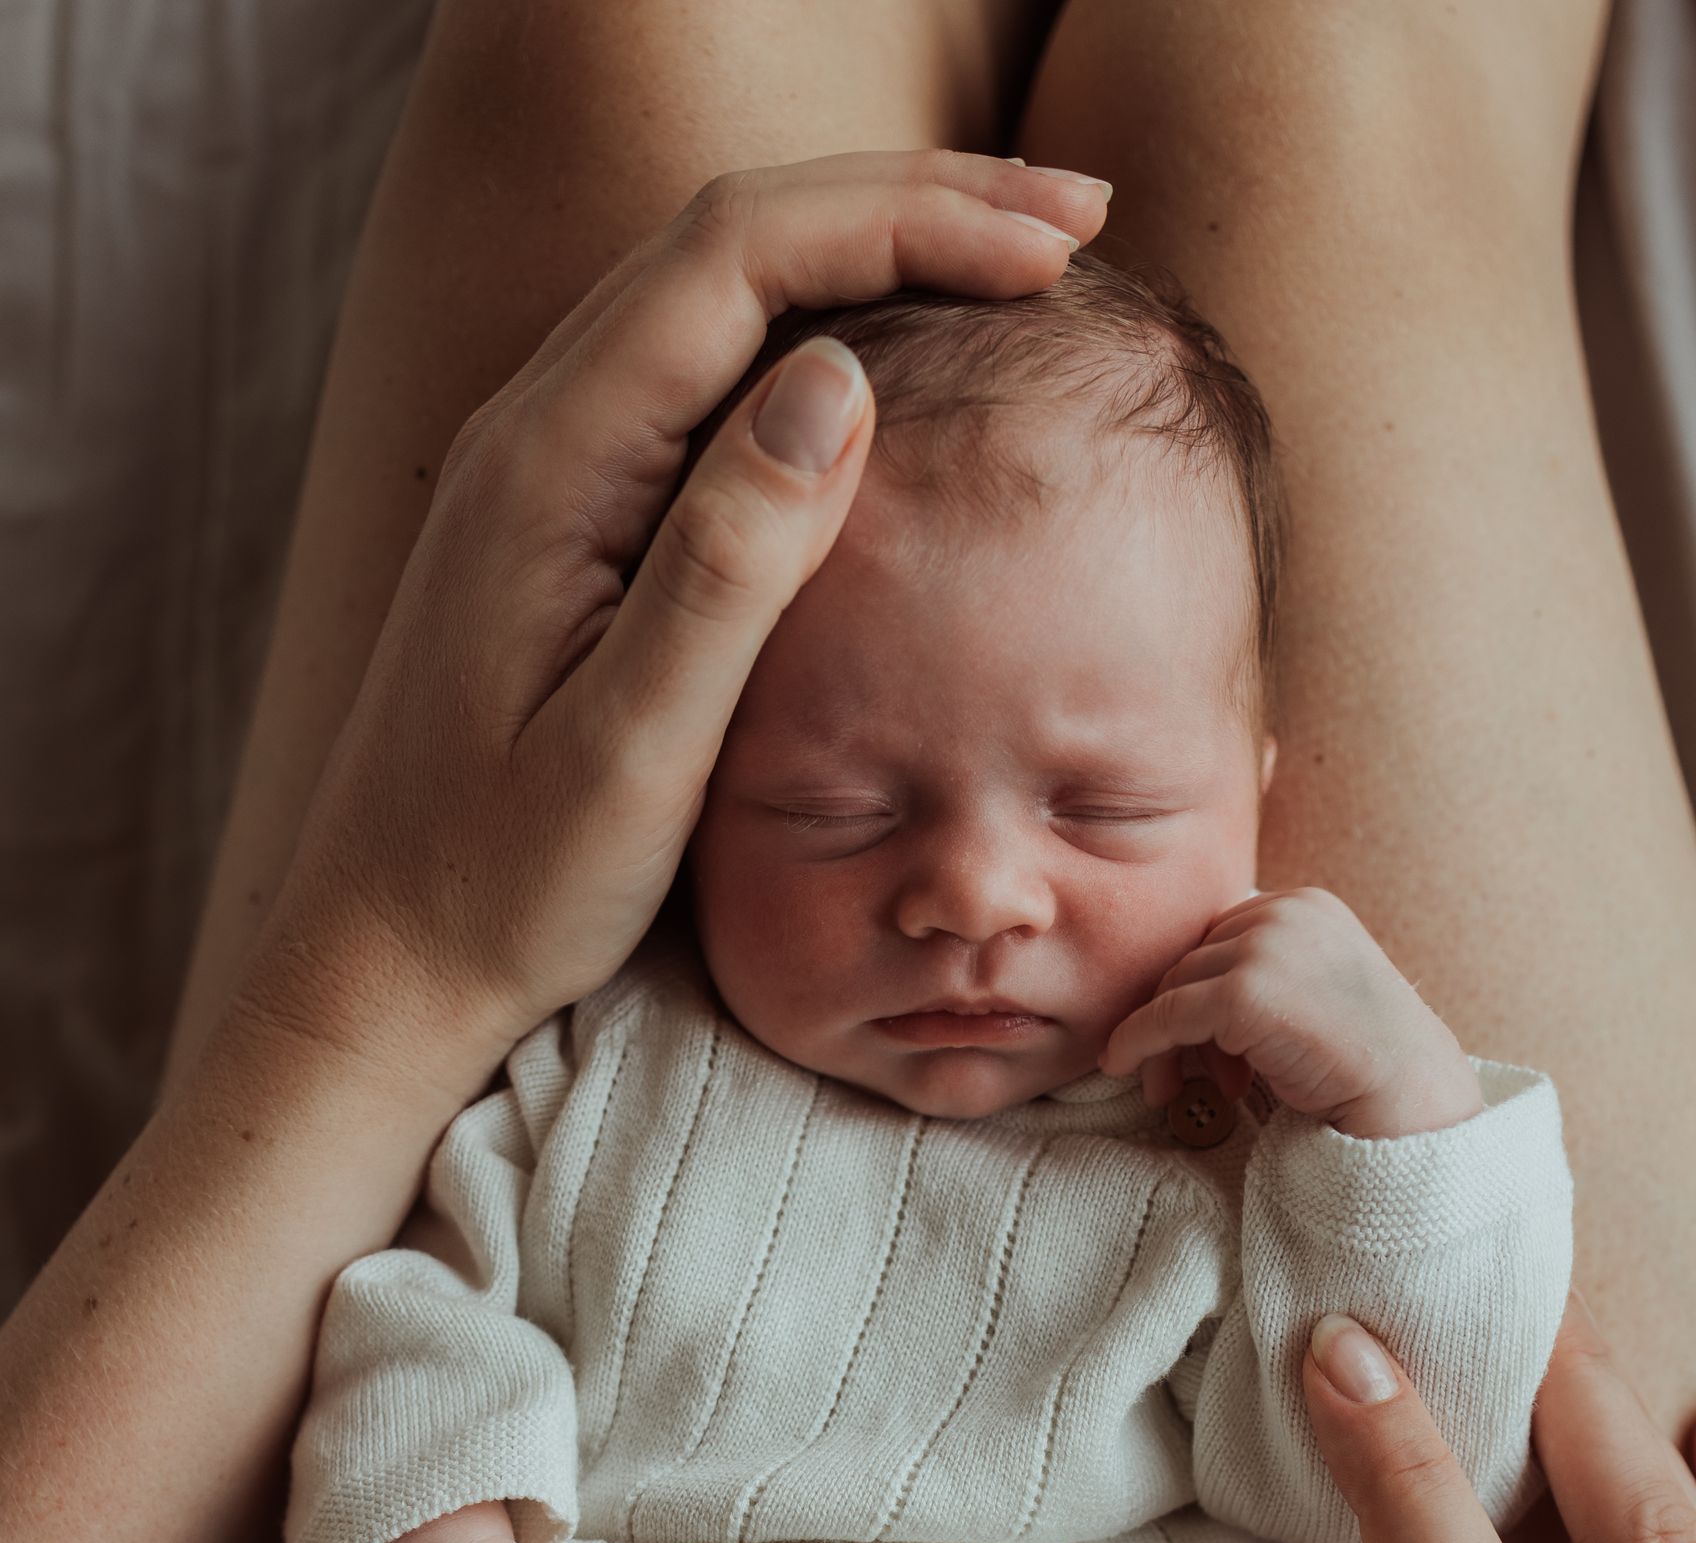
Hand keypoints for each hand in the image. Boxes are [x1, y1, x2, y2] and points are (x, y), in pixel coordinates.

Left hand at [234, 153, 1105, 1090]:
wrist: (382, 956)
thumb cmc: (503, 883)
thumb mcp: (631, 749)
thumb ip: (726, 566)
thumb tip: (840, 379)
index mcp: (552, 463)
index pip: (739, 257)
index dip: (904, 220)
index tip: (1050, 243)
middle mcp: (537, 425)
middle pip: (736, 232)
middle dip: (911, 198)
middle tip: (1078, 205)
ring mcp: (547, 459)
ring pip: (722, 283)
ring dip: (874, 244)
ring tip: (1023, 248)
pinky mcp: (569, 508)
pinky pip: (706, 361)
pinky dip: (825, 326)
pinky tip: (911, 355)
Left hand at [1101, 886, 1482, 1136]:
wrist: (1406, 1093)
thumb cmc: (1361, 1058)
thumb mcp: (1311, 989)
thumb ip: (1261, 973)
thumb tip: (1178, 994)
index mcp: (1304, 903)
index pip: (1219, 937)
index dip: (1201, 993)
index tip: (1204, 1049)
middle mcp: (1285, 912)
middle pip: (1193, 958)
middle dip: (1178, 1021)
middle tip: (1180, 1078)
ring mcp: (1266, 948)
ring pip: (1175, 986)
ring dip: (1165, 1044)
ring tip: (1174, 1092)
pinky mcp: (1246, 992)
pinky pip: (1167, 1015)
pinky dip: (1138, 1042)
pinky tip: (1123, 1067)